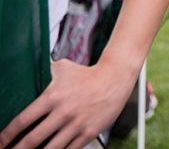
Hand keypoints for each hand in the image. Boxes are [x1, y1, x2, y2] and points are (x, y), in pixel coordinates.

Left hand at [1, 59, 135, 148]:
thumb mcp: (62, 69)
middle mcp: (63, 112)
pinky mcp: (88, 132)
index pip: (23, 120)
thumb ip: (44, 73)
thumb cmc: (87, 74)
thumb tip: (26, 73)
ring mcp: (76, 124)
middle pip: (32, 139)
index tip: (0, 141)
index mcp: (53, 97)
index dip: (7, 134)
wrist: (115, 77)